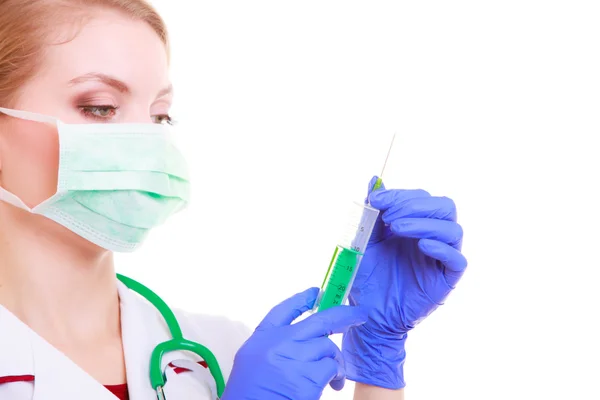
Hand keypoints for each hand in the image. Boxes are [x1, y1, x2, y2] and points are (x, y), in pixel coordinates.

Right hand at [223, 287, 368, 399]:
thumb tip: (303, 337)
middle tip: (359, 315)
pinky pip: (331, 368)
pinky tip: (332, 387)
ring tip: (335, 378)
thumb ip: (275, 344)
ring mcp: (294, 359)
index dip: (302, 299)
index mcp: (262, 338)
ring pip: (328, 347)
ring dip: (336, 361)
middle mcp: (278, 343)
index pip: (284, 310)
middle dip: (344, 315)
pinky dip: (335, 377)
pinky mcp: (307, 379)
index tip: (316, 292)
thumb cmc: (250, 392)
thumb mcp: (251, 360)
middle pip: (319, 320)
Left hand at [342, 177, 467, 388]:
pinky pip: (457, 259)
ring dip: (425, 223)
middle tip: (388, 217)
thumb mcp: (365, 241)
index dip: (400, 194)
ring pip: (453, 228)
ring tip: (397, 229)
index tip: (375, 200)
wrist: (369, 314)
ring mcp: (442, 257)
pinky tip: (421, 245)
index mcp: (416, 224)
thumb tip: (373, 179)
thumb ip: (372, 212)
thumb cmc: (368, 278)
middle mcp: (433, 236)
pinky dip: (441, 248)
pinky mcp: (447, 278)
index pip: (421, 197)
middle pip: (444, 206)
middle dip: (414, 205)